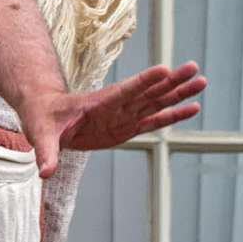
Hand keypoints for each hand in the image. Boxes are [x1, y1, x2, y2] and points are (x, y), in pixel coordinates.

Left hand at [20, 62, 205, 177]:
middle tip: (194, 69)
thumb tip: (45, 172)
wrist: (46, 114)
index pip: (124, 91)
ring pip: (156, 102)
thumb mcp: (41, 134)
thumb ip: (46, 152)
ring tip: (202, 82)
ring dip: (179, 94)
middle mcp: (116, 106)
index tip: (164, 69)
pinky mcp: (128, 126)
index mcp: (97, 103)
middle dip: (171, 82)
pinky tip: (193, 108)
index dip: (143, 81)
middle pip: (148, 92)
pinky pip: (154, 120)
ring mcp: (124, 115)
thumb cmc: (43, 119)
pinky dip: (173, 115)